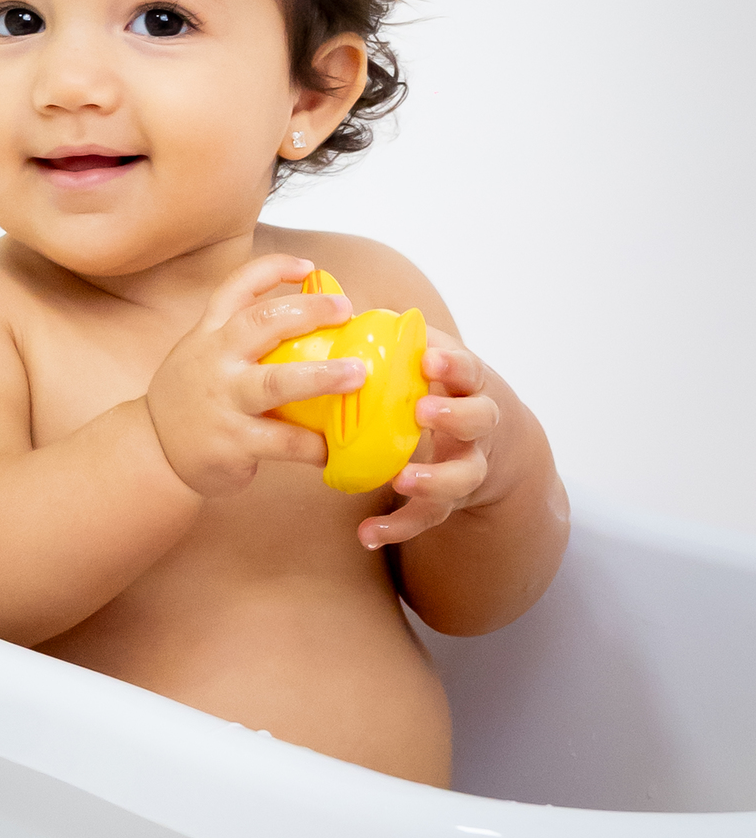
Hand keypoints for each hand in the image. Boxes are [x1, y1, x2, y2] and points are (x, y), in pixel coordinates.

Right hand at [146, 254, 364, 497]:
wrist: (153, 451)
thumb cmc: (194, 397)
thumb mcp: (204, 354)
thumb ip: (244, 339)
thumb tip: (314, 324)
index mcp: (210, 333)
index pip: (238, 287)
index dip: (275, 270)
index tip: (309, 268)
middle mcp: (215, 359)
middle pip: (262, 322)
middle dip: (309, 311)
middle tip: (346, 311)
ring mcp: (223, 400)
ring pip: (276, 383)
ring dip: (321, 376)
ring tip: (356, 374)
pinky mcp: (232, 441)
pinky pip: (282, 440)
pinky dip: (313, 444)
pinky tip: (333, 447)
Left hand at [358, 327, 499, 550]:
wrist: (498, 446)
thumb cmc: (450, 389)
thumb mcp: (438, 359)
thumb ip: (402, 337)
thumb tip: (340, 302)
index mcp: (472, 385)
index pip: (471, 370)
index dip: (454, 364)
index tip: (430, 358)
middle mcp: (478, 427)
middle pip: (478, 422)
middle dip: (454, 416)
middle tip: (423, 411)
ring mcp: (468, 466)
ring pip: (462, 478)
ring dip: (434, 480)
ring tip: (404, 480)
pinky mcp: (449, 500)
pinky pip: (427, 518)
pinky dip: (398, 527)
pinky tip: (366, 535)